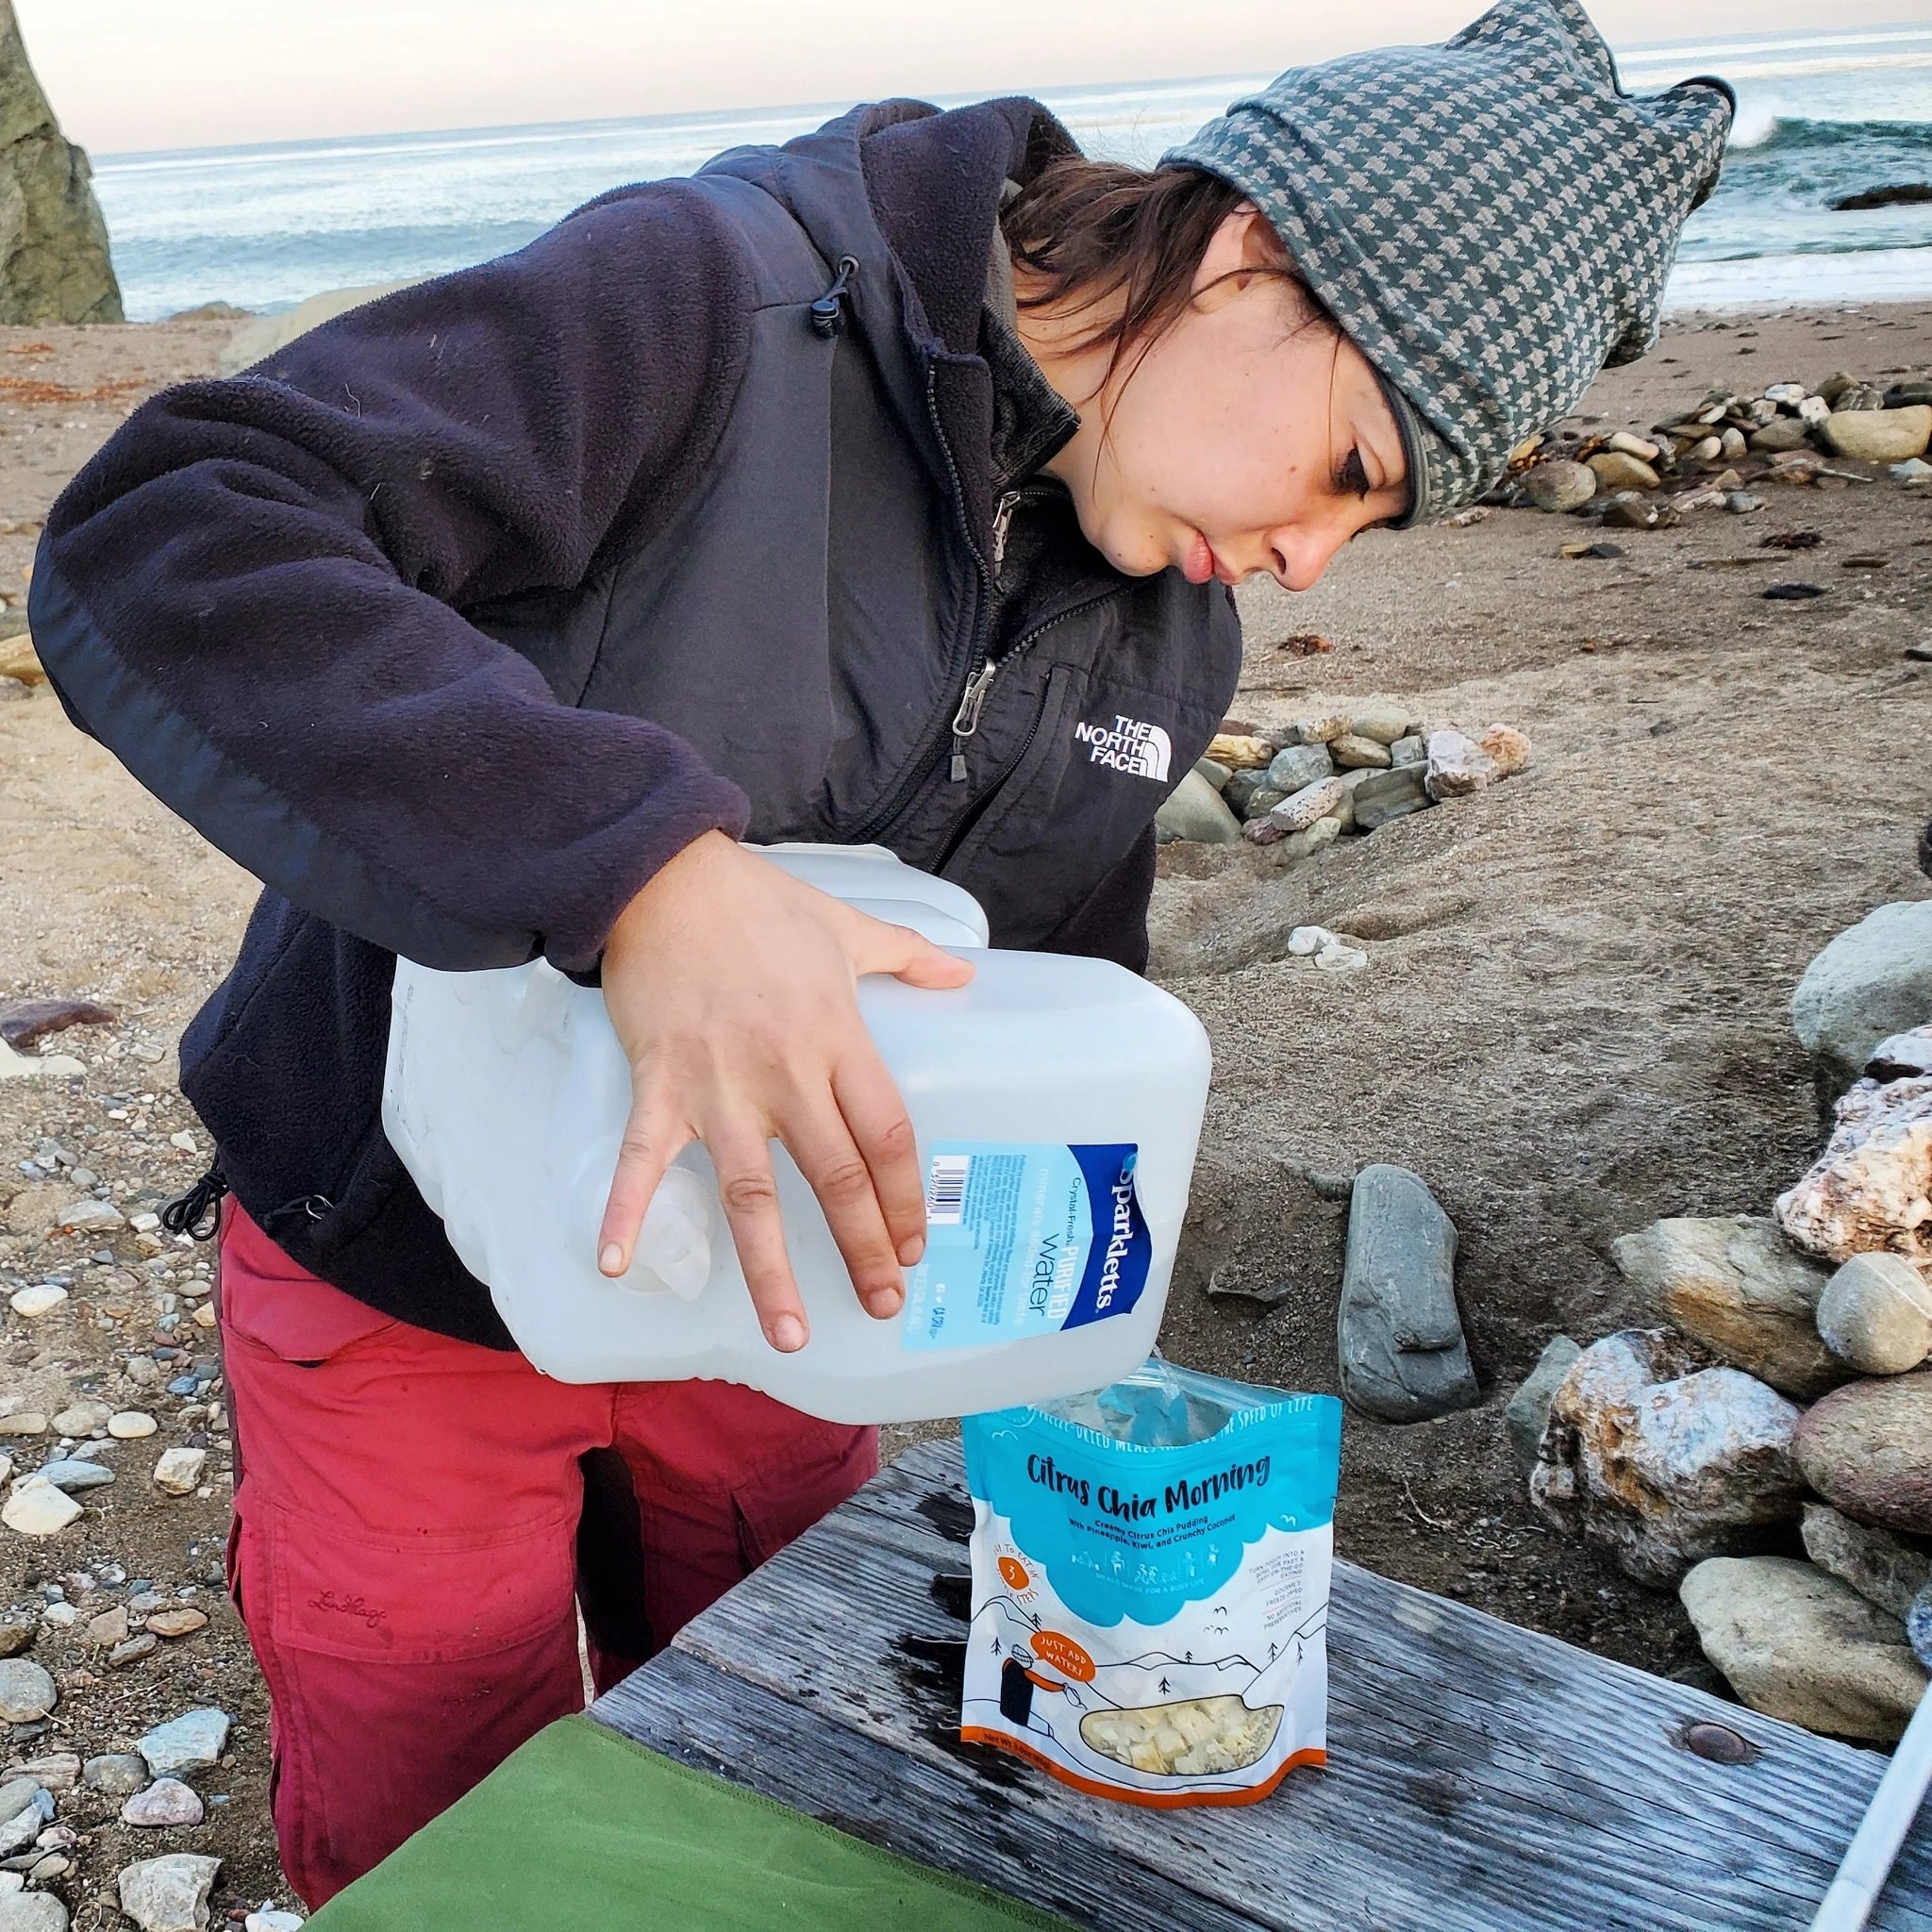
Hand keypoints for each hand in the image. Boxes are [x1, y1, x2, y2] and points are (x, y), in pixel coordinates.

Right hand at [595, 833, 974, 1351]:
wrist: (663, 875)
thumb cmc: (757, 903)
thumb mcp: (846, 926)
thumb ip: (907, 958)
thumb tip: (962, 977)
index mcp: (837, 1037)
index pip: (885, 1134)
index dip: (903, 1196)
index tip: (915, 1243)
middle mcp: (785, 1073)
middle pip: (835, 1177)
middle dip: (863, 1248)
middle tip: (882, 1304)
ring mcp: (719, 1086)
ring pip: (752, 1194)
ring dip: (771, 1269)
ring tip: (791, 1333)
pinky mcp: (659, 1083)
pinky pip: (642, 1159)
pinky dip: (626, 1211)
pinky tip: (616, 1265)